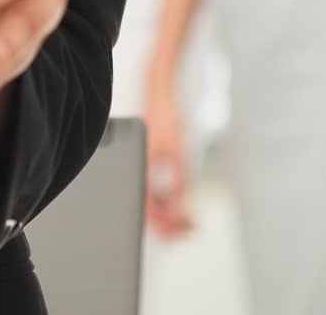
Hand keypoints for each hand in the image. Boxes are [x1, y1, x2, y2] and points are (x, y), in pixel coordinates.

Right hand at [142, 75, 193, 237]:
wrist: (159, 96)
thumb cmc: (165, 120)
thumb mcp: (178, 155)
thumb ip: (178, 185)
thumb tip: (180, 209)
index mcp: (139, 170)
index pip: (149, 210)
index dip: (169, 224)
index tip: (188, 227)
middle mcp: (135, 170)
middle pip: (147, 211)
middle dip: (169, 224)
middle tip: (191, 228)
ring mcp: (138, 167)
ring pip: (149, 202)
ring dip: (167, 214)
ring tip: (188, 219)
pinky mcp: (144, 162)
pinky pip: (150, 191)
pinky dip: (164, 201)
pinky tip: (176, 204)